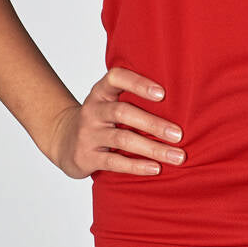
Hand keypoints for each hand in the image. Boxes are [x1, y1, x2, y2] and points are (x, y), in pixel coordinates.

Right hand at [45, 67, 184, 178]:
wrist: (63, 141)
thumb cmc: (101, 119)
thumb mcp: (110, 101)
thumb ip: (134, 98)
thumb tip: (183, 101)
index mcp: (101, 91)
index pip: (116, 77)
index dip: (138, 83)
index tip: (163, 93)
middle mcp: (93, 109)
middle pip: (123, 112)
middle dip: (154, 124)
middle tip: (179, 134)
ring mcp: (88, 133)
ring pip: (122, 138)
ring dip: (152, 148)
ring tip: (176, 156)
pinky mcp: (86, 156)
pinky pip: (114, 161)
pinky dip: (136, 166)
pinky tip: (155, 168)